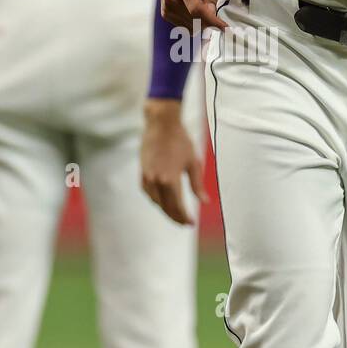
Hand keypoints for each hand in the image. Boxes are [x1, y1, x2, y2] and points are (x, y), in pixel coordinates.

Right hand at [141, 98, 206, 224]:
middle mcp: (157, 181)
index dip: (184, 217)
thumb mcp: (193, 163)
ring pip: (155, 201)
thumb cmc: (180, 141)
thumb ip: (197, 185)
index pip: (177, 206)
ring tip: (175, 213)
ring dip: (165, 209)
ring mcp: (147, 177)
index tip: (191, 223)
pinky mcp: (142, 172)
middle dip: (175, 217)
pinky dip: (156, 199)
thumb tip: (204, 201)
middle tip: (185, 222)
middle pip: (165, 207)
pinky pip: (148, 193)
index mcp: (171, 179)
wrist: (161, 124)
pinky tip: (163, 201)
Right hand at [159, 0, 225, 30]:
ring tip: (200, 1)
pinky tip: (194, 7)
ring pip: (191, 26)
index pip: (196, 9)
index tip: (224, 27)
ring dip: (201, 20)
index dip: (212, 21)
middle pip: (195, 20)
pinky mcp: (166, 14)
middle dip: (209, 18)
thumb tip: (211, 12)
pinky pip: (186, 26)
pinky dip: (194, 21)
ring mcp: (166, 7)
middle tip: (211, 4)